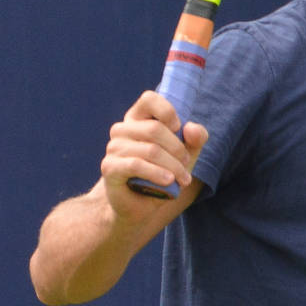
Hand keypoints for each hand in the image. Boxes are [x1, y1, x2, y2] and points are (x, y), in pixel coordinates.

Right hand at [101, 92, 208, 208]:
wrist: (139, 206)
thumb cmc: (162, 176)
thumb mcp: (185, 156)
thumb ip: (195, 139)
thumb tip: (192, 128)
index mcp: (137, 120)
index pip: (149, 99)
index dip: (167, 111)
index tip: (179, 128)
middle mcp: (122, 130)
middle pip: (155, 129)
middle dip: (178, 149)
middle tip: (187, 165)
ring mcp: (113, 148)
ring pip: (150, 150)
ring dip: (172, 166)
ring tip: (183, 179)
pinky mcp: (110, 167)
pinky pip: (136, 165)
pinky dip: (157, 173)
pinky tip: (169, 182)